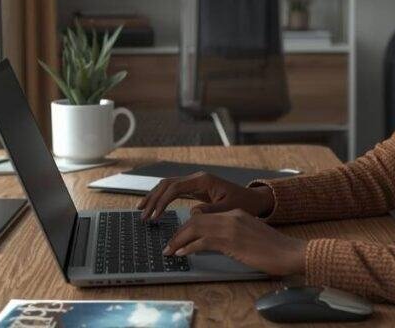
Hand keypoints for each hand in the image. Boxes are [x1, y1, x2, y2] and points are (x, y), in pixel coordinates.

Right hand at [137, 172, 274, 220]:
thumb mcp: (229, 209)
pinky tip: (154, 208)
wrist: (253, 200)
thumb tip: (192, 213)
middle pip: (167, 184)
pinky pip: (174, 191)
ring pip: (168, 186)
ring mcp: (195, 182)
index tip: (155, 216)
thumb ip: (211, 211)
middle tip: (143, 214)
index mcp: (204, 180)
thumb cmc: (244, 203)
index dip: (162, 202)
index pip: (175, 188)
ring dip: (154, 197)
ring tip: (142, 210)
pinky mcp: (195, 189)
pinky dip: (162, 198)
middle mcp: (197, 178)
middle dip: (153, 199)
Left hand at [162, 209, 305, 275]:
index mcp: (236, 214)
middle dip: (179, 233)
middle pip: (196, 220)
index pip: (205, 216)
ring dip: (179, 240)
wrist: (289, 251)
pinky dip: (188, 247)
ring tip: (170, 250)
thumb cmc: (273, 248)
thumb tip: (216, 242)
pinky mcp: (231, 240)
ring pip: (195, 228)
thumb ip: (233, 234)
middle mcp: (231, 216)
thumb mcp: (250, 235)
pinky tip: (182, 253)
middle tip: (169, 245)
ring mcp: (231, 227)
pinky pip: (202, 241)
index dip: (188, 227)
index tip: (179, 238)